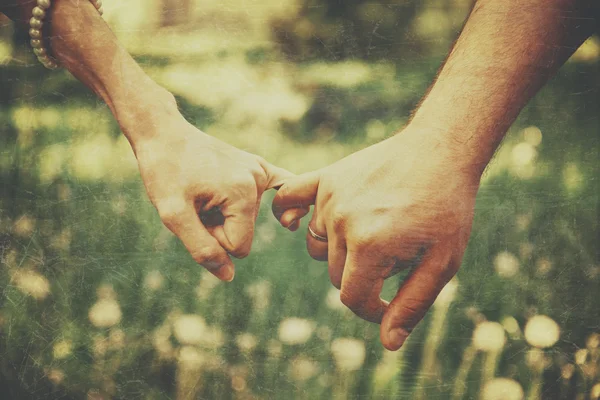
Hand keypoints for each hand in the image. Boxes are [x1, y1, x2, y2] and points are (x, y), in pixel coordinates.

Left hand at [133, 115, 291, 280]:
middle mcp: (258, 180)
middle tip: (195, 203)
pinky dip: (284, 203)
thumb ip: (202, 249)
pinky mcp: (258, 166)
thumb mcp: (173, 215)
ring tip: (204, 192)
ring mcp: (261, 171)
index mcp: (242, 194)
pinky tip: (289, 217)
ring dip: (224, 216)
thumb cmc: (164, 172)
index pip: (238, 247)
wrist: (163, 134)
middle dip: (218, 228)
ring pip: (249, 220)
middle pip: (244, 234)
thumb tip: (229, 276)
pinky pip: (282, 188)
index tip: (194, 216)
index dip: (212, 240)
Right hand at [272, 126, 480, 349]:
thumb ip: (412, 305)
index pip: (352, 299)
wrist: (440, 151)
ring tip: (372, 233)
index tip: (391, 302)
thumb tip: (388, 343)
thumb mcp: (442, 263)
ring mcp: (330, 198)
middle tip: (396, 257)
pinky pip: (289, 198)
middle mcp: (342, 222)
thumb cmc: (446, 209)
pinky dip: (287, 213)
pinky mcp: (325, 179)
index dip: (373, 310)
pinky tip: (293, 222)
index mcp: (370, 246)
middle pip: (337, 274)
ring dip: (341, 251)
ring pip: (320, 247)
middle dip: (365, 277)